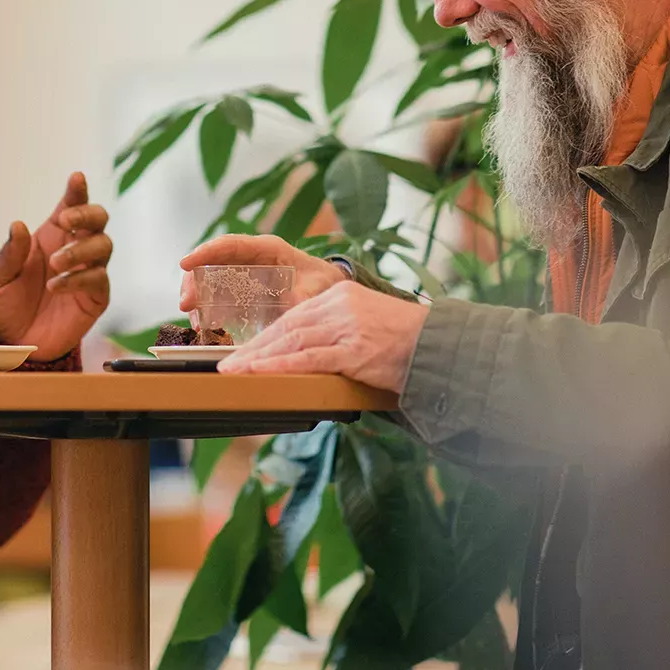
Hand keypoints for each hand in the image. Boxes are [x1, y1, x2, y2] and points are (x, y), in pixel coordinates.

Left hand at [0, 172, 112, 361]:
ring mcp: (89, 271)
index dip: (77, 190)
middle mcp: (75, 247)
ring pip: (104, 246)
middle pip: (99, 218)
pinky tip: (56, 286)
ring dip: (80, 249)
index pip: (72, 204)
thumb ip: (9, 254)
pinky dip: (79, 279)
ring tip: (55, 263)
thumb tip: (18, 225)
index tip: (76, 177)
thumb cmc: (6, 301)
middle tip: (66, 220)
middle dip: (87, 213)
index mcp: (54, 233)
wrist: (13, 339)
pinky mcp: (95, 297)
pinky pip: (98, 280)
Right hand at [177, 233, 344, 325]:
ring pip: (211, 279)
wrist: (329, 291)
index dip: (205, 252)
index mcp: (267, 249)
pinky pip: (219, 295)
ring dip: (198, 297)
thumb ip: (305, 296)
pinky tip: (205, 325)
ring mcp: (244, 274)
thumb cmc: (324, 282)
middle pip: (212, 262)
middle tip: (186, 303)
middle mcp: (251, 258)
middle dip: (194, 280)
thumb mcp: (318, 288)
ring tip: (194, 319)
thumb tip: (293, 306)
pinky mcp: (243, 291)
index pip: (230, 245)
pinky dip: (208, 308)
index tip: (186, 263)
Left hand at [217, 280, 427, 393]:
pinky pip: (310, 358)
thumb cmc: (407, 345)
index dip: (265, 337)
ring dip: (259, 359)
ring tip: (234, 372)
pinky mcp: (355, 348)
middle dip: (254, 349)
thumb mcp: (367, 328)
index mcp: (341, 296)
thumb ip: (336, 336)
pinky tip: (260, 373)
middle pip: (287, 328)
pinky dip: (281, 366)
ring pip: (292, 342)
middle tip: (227, 364)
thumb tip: (303, 358)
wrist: (442, 347)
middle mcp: (340, 305)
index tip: (244, 352)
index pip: (294, 317)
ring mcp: (348, 326)